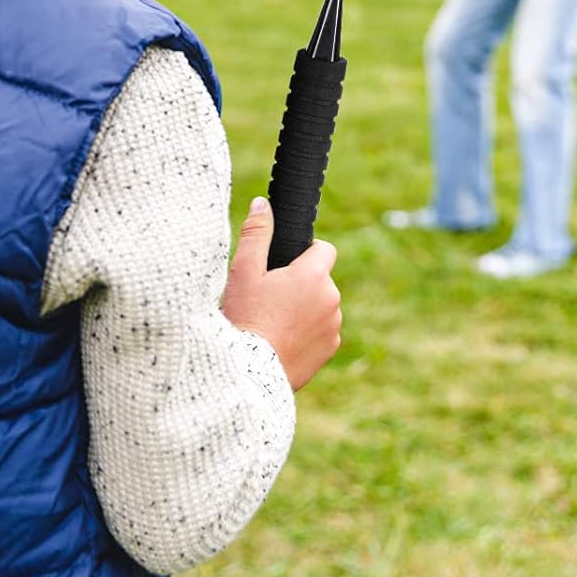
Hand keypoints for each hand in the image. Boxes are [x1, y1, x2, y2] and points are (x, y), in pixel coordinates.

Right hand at [221, 197, 341, 390]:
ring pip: (323, 305)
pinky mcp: (329, 350)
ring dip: (307, 307)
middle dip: (303, 282)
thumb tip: (262, 204)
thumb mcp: (244, 270)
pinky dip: (309, 331)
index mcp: (313, 275)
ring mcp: (333, 327)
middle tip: (271, 294)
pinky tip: (283, 338)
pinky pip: (323, 331)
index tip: (286, 263)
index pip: (325, 249)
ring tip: (275, 319)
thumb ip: (256, 233)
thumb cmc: (245, 318)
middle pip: (322, 279)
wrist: (248, 372)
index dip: (306, 252)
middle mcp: (331, 299)